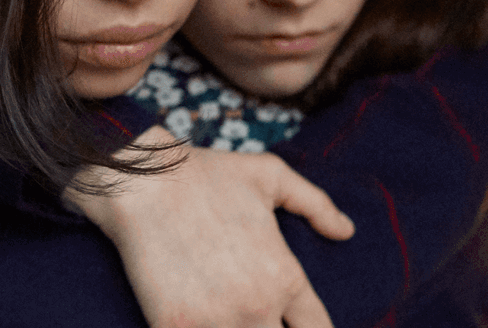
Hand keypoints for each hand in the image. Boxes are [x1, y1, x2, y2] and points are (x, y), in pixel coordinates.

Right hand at [66, 127, 354, 327]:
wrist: (141, 182)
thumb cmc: (206, 175)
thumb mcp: (271, 176)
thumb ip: (316, 204)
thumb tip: (346, 231)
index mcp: (285, 278)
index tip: (289, 322)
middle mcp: (257, 307)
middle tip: (259, 319)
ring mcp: (215, 322)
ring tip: (227, 318)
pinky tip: (196, 324)